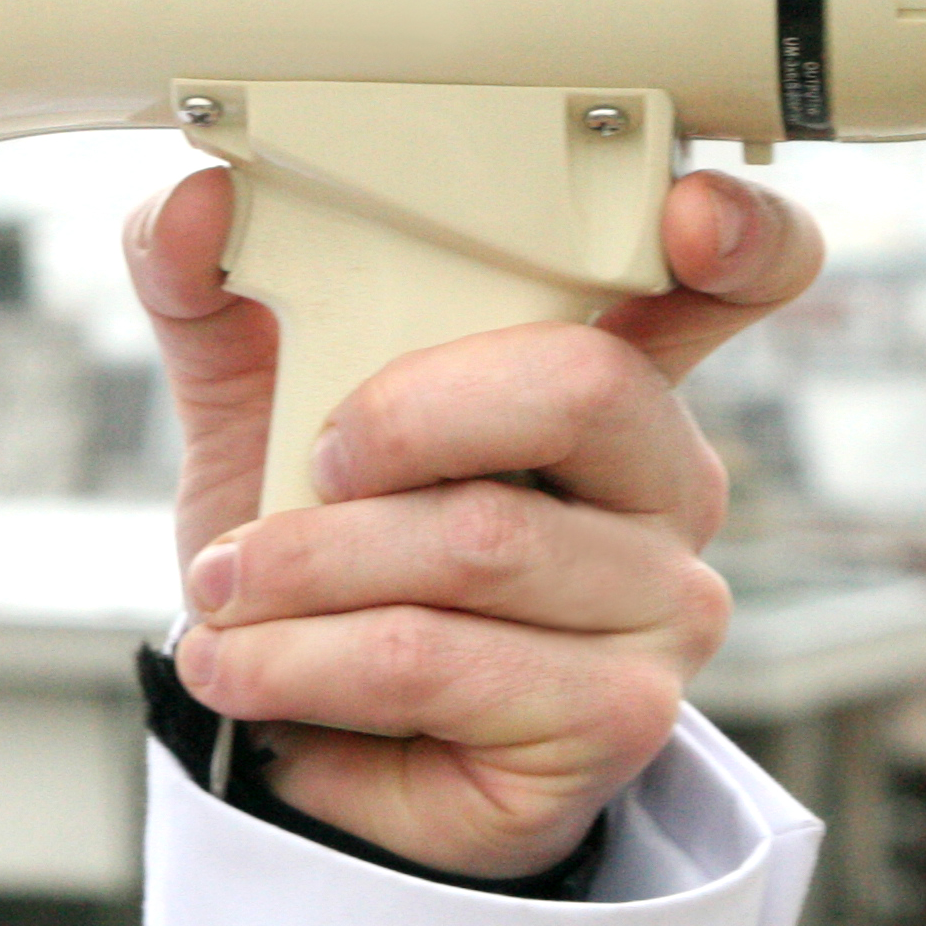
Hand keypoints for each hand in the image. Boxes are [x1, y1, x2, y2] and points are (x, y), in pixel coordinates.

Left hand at [130, 163, 819, 878]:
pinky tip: (242, 666)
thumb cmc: (312, 548)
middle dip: (399, 419)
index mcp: (602, 371)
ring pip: (480, 542)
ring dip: (304, 566)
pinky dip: (299, 659)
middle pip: (580, 386)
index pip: (731, 281)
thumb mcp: (251, 406)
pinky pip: (436, 662)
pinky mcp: (617, 718)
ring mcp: (660, 604)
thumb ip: (213, 292)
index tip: (689, 214)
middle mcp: (663, 479)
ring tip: (220, 591)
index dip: (739, 235)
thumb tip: (186, 202)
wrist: (293, 723)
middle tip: (303, 465)